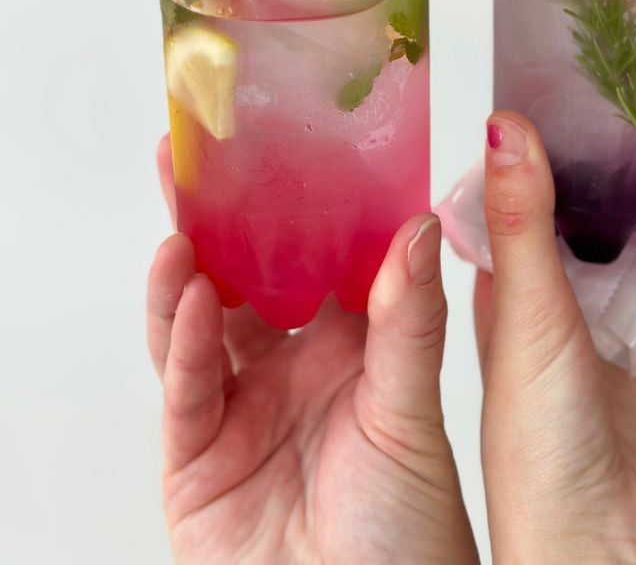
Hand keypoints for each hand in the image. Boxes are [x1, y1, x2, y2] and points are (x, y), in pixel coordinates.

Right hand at [148, 140, 477, 564]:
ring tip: (185, 223)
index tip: (285, 145)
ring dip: (189, 272)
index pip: (316, 258)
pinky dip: (182, 338)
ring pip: (203, 322)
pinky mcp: (197, 454)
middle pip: (246, 279)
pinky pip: (187, 384)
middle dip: (220, 222)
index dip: (298, 205)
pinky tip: (188, 293)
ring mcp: (241, 407)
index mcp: (351, 346)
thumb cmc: (410, 536)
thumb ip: (409, 323)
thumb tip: (417, 226)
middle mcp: (292, 368)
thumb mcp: (413, 413)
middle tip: (199, 160)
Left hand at [476, 102, 635, 564]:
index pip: (523, 197)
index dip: (545, 144)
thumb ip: (523, 220)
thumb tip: (505, 127)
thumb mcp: (525, 314)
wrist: (604, 550)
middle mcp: (559, 307)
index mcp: (506, 290)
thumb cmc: (536, 450)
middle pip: (600, 213)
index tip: (572, 87)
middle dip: (632, 161)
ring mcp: (616, 334)